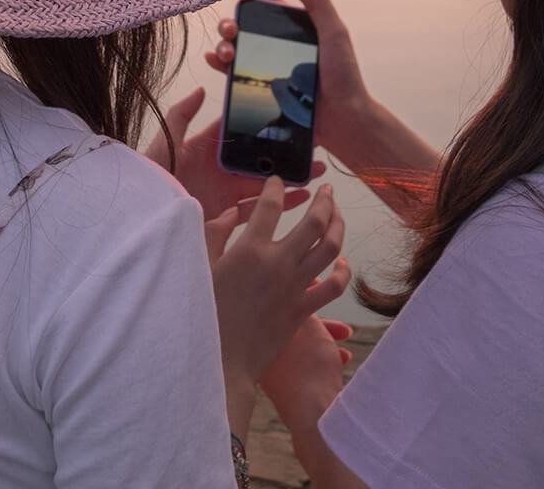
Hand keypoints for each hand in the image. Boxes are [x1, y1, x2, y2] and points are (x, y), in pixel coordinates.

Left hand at [143, 87, 325, 223]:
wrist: (143, 221)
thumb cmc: (149, 181)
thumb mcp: (164, 144)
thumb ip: (181, 116)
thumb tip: (201, 89)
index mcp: (206, 150)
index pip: (238, 134)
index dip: (261, 126)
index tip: (288, 119)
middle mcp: (219, 172)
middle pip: (258, 160)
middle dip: (284, 155)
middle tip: (311, 148)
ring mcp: (224, 196)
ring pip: (264, 186)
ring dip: (289, 180)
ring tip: (315, 174)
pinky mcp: (226, 218)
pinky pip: (258, 211)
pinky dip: (281, 206)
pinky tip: (302, 199)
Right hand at [207, 178, 350, 430]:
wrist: (221, 361)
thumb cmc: (204, 314)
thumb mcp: (200, 268)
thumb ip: (214, 234)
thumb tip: (231, 213)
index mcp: (250, 249)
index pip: (270, 206)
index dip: (275, 187)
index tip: (277, 181)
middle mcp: (278, 263)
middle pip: (315, 221)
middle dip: (325, 200)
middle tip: (326, 190)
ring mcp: (295, 287)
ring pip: (331, 248)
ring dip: (339, 226)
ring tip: (338, 215)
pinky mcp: (304, 309)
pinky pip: (334, 286)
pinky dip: (342, 271)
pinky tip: (342, 262)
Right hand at [208, 0, 440, 222]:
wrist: (340, 118)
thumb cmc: (344, 78)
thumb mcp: (335, 35)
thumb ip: (320, 6)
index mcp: (298, 29)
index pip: (270, 4)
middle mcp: (280, 45)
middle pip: (246, 25)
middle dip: (232, 22)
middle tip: (232, 30)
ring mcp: (269, 66)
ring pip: (236, 46)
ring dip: (224, 43)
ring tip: (227, 51)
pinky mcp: (262, 86)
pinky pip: (235, 71)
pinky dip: (220, 62)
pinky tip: (215, 60)